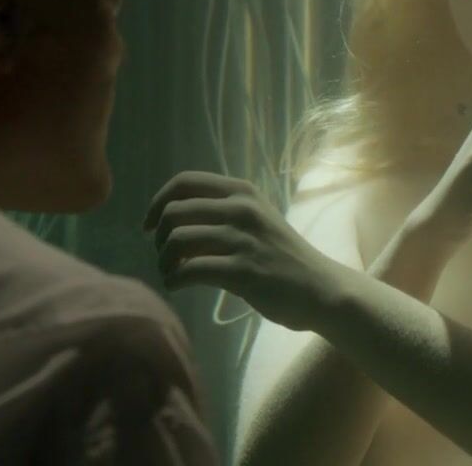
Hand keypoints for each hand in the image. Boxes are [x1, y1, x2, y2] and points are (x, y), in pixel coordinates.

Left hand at [144, 171, 344, 330]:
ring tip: (169, 272)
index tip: (149, 226)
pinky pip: (190, 270)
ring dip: (163, 261)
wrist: (321, 289)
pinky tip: (176, 286)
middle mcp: (242, 209)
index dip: (157, 202)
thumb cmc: (284, 257)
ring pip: (177, 240)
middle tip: (164, 256)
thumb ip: (223, 213)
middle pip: (174, 211)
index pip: (184, 182)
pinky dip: (173, 279)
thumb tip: (173, 220)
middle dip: (159, 237)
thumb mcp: (258, 220)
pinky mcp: (243, 271)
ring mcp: (243, 240)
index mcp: (243, 192)